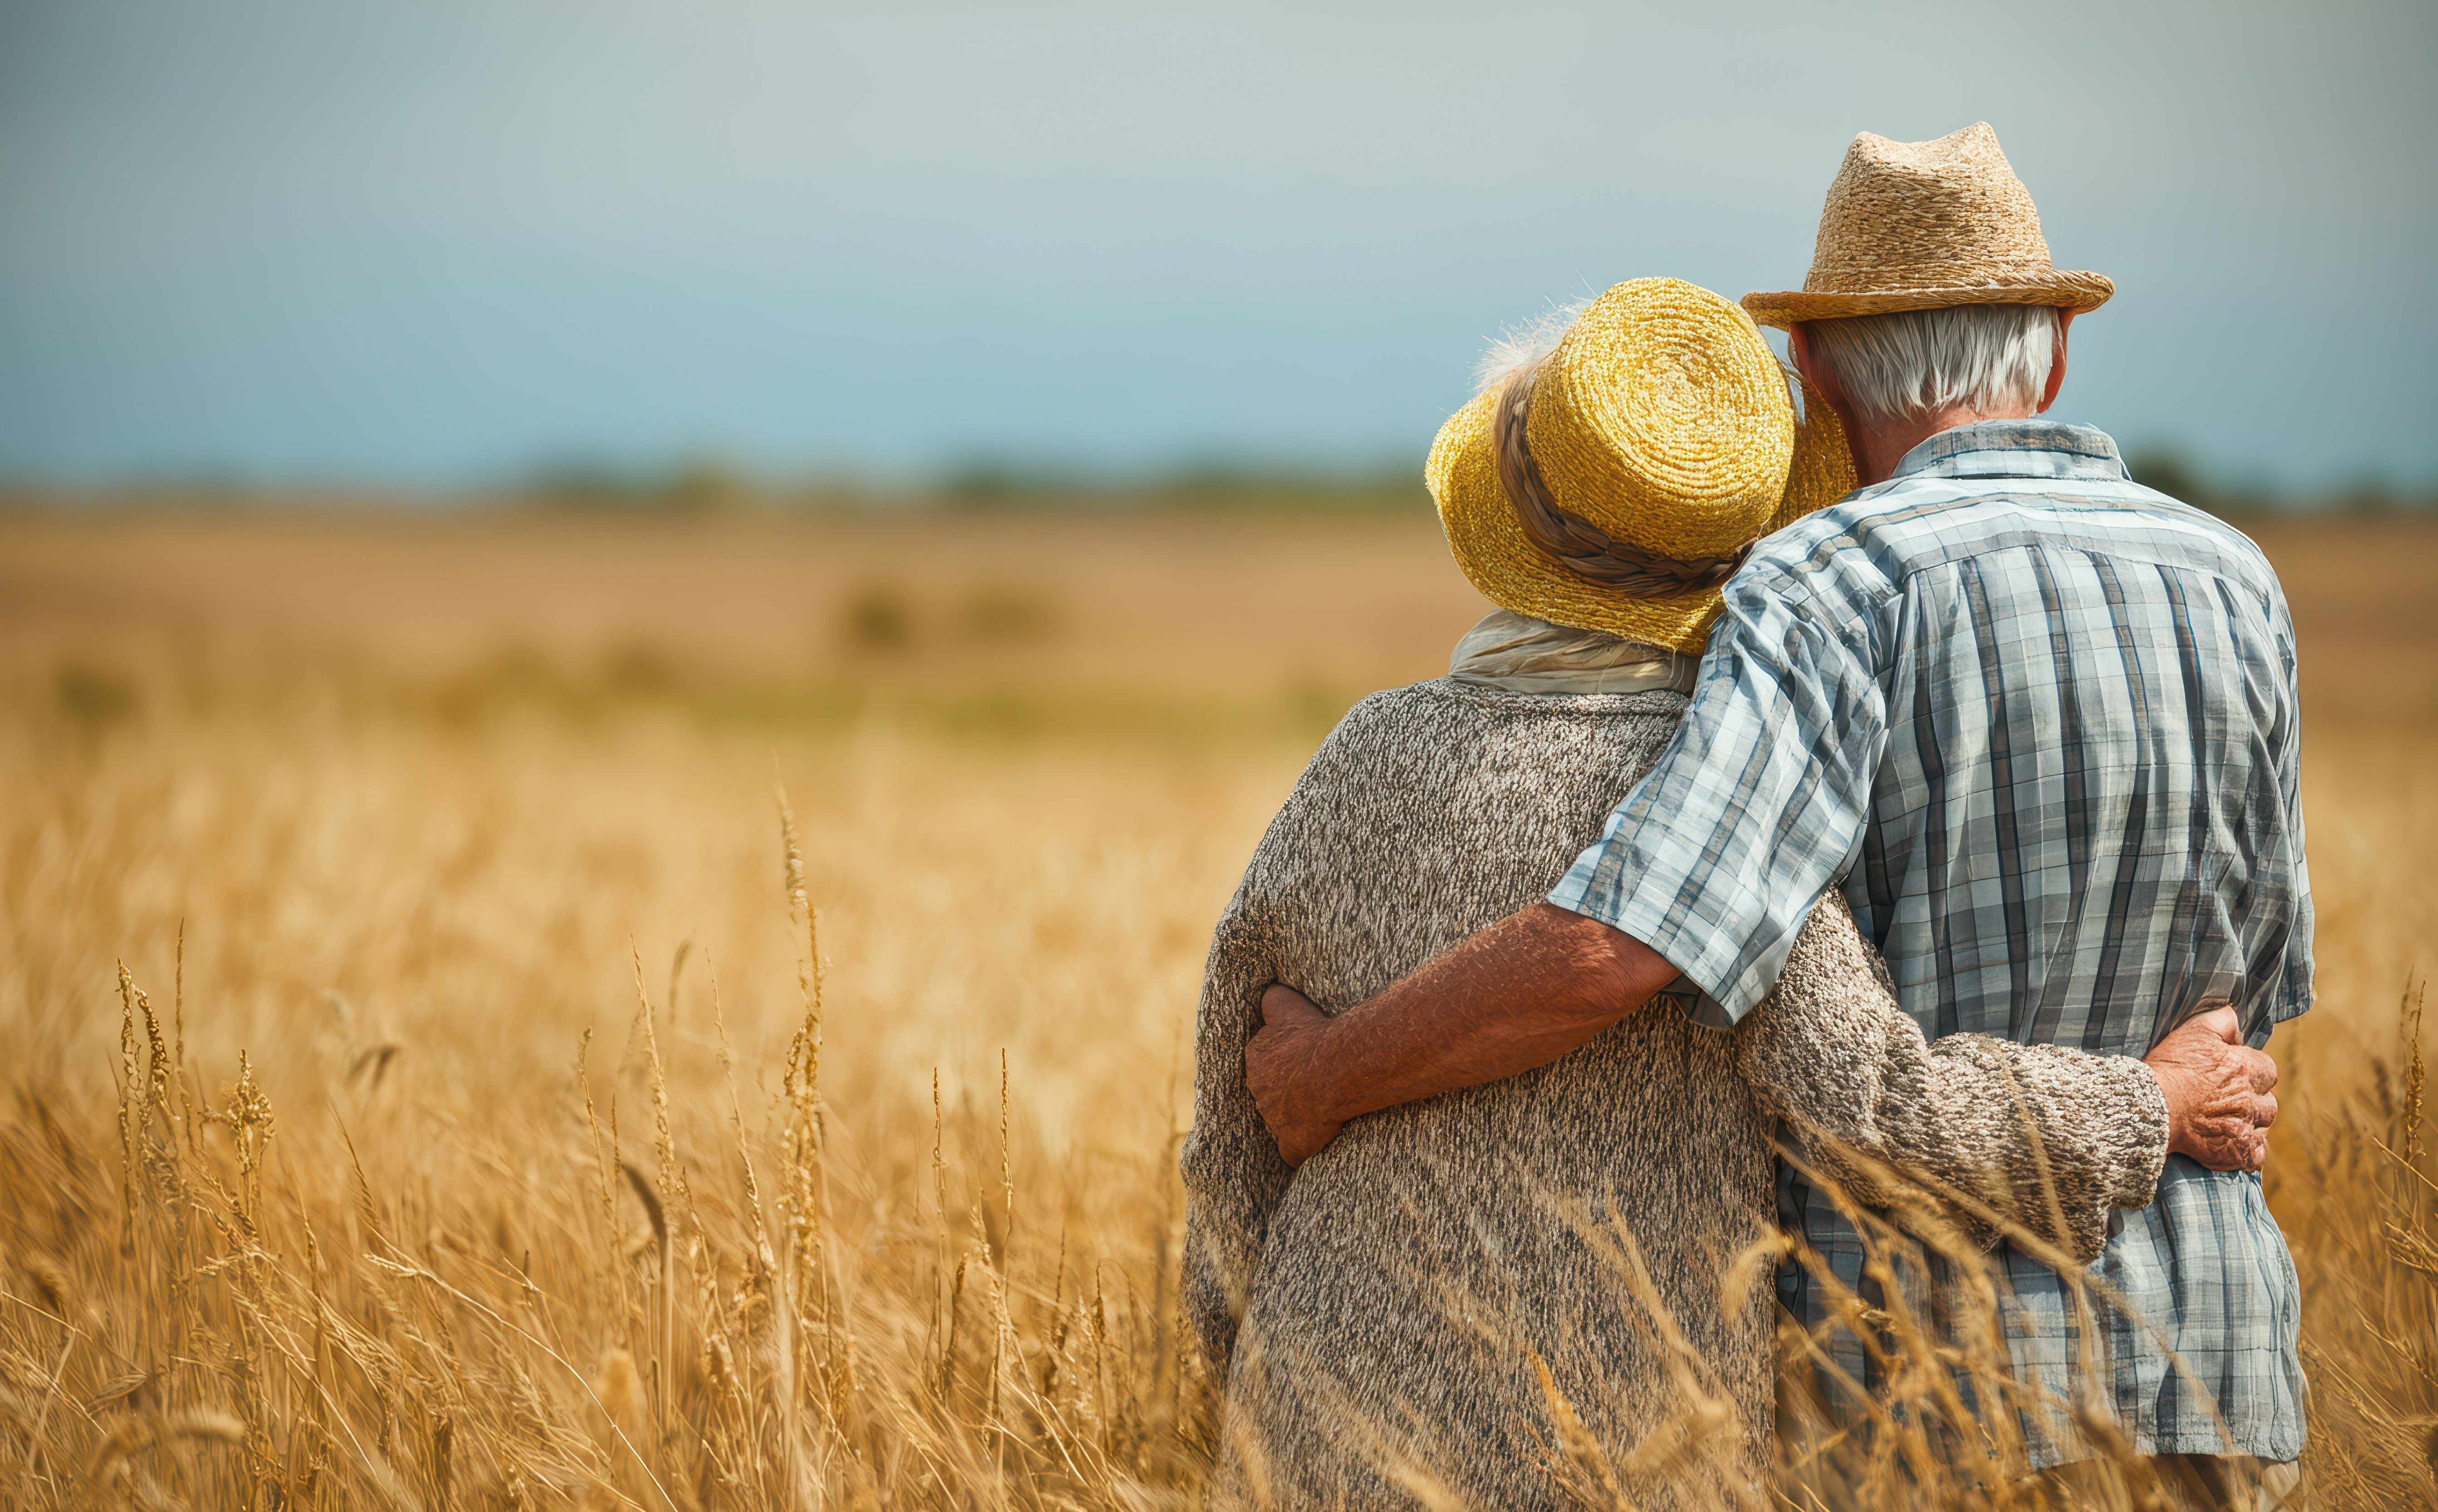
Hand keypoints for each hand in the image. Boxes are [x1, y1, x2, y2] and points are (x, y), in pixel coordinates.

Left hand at [1244, 984, 1344, 1166]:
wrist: (1337, 1065)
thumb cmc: (1314, 1033)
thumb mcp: (1286, 1003)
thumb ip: (1270, 999)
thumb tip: (1265, 995)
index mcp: (1255, 1058)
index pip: (1261, 1061)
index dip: (1283, 1061)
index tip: (1300, 1059)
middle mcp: (1259, 1090)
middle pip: (1269, 1091)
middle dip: (1285, 1089)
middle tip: (1313, 1082)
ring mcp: (1275, 1120)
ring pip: (1279, 1119)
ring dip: (1295, 1116)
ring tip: (1319, 1106)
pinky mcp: (1294, 1142)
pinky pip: (1291, 1153)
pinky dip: (1298, 1151)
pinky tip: (1309, 1147)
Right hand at [2143, 1004, 2278, 1171]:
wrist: (2149, 1108)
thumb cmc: (2169, 1069)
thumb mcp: (2192, 1032)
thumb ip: (2222, 1020)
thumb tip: (2238, 1023)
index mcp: (2246, 1069)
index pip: (2267, 1070)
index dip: (2252, 1072)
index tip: (2232, 1075)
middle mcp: (2252, 1100)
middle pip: (2268, 1102)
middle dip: (2253, 1100)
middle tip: (2227, 1101)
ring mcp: (2247, 1129)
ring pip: (2263, 1127)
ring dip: (2251, 1124)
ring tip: (2226, 1122)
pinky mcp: (2237, 1153)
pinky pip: (2256, 1156)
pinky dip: (2247, 1151)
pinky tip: (2230, 1144)